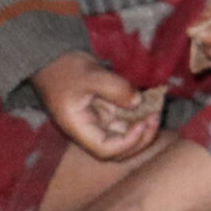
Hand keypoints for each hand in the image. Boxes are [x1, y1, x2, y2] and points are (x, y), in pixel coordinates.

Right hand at [32, 51, 157, 160]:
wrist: (54, 60)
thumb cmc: (65, 69)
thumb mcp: (90, 74)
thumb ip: (114, 88)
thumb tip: (138, 101)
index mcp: (79, 128)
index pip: (104, 150)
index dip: (127, 143)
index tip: (142, 124)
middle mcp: (90, 130)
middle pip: (117, 149)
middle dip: (140, 139)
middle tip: (155, 118)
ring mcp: (99, 122)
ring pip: (124, 136)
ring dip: (143, 129)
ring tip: (156, 111)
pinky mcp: (106, 111)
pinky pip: (125, 120)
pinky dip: (139, 116)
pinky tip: (151, 103)